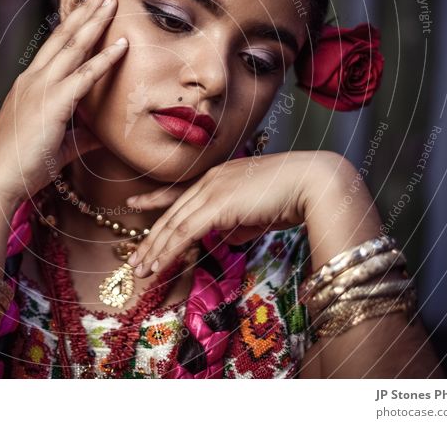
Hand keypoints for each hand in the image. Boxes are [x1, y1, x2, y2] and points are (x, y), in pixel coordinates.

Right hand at [0, 0, 126, 201]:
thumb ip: (80, 137)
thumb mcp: (57, 147)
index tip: (90, 6)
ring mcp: (40, 89)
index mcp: (29, 85)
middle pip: (63, 36)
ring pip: (73, 46)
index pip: (55, 47)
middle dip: (86, 10)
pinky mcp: (52, 104)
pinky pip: (85, 75)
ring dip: (95, 20)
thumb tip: (100, 136)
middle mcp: (33, 80)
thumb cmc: (23, 167)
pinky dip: (105, 58)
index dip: (74, 24)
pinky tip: (123, 43)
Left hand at [126, 151, 343, 276]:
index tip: (136, 203)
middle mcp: (210, 180)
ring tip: (141, 270)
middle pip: (172, 212)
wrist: (311, 182)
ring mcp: (212, 190)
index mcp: (219, 177)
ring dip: (155, 249)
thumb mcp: (258, 213)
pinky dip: (169, 250)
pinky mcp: (216, 204)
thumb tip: (227, 236)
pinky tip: (158, 265)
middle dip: (151, 238)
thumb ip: (238, 223)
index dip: (155, 199)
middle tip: (134, 258)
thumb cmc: (292, 196)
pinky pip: (185, 231)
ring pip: (174, 224)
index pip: (180, 191)